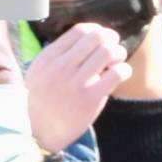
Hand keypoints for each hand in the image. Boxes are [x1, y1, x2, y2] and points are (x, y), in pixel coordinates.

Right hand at [24, 25, 130, 153]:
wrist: (36, 131)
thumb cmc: (41, 100)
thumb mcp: (39, 72)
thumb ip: (57, 55)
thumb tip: (85, 37)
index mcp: (48, 57)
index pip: (80, 30)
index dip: (98, 30)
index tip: (103, 38)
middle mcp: (60, 67)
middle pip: (97, 38)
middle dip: (111, 40)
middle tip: (114, 48)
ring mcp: (75, 82)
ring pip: (108, 52)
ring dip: (119, 53)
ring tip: (117, 61)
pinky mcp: (90, 99)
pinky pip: (116, 74)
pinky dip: (124, 70)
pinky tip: (121, 74)